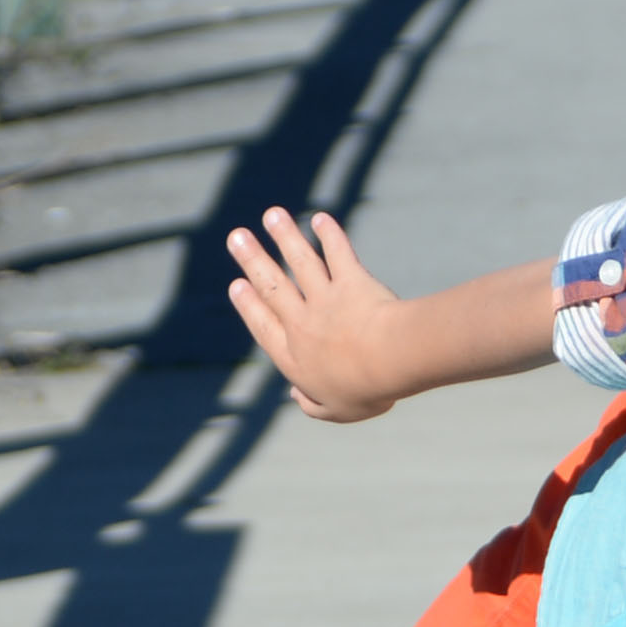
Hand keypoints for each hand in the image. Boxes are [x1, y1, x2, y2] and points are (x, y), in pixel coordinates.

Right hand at [224, 208, 406, 422]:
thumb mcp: (335, 411)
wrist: (389, 360)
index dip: (249, 304)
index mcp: (295, 356)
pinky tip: (321, 219)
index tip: (237, 284)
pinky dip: (330, 235)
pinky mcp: (353, 281)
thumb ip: (313, 405)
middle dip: (253, 259)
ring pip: (300, 262)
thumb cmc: (364, 390)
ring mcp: (327, 299)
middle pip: (273, 286)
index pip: (264, 326)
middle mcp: (304, 323)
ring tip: (272, 215)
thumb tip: (298, 395)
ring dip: (285, 236)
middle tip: (236, 237)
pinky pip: (338, 254)